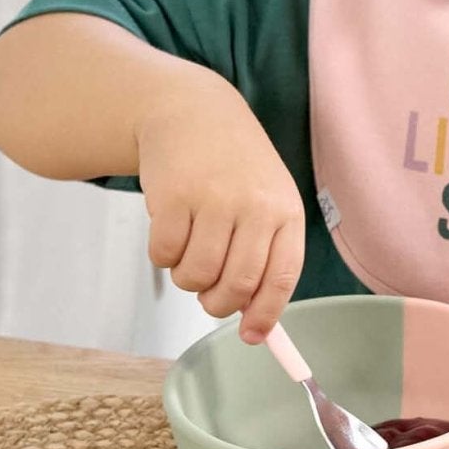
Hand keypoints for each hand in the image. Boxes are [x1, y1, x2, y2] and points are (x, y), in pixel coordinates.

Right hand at [134, 83, 303, 341]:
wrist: (192, 112)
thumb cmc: (234, 169)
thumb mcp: (266, 201)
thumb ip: (265, 256)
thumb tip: (256, 328)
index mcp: (285, 211)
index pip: (281, 277)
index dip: (265, 313)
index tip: (251, 336)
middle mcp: (254, 205)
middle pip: (236, 285)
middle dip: (217, 304)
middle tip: (208, 295)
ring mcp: (213, 199)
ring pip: (196, 275)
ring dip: (187, 279)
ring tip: (190, 254)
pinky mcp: (173, 195)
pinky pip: (164, 254)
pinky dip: (163, 257)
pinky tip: (171, 231)